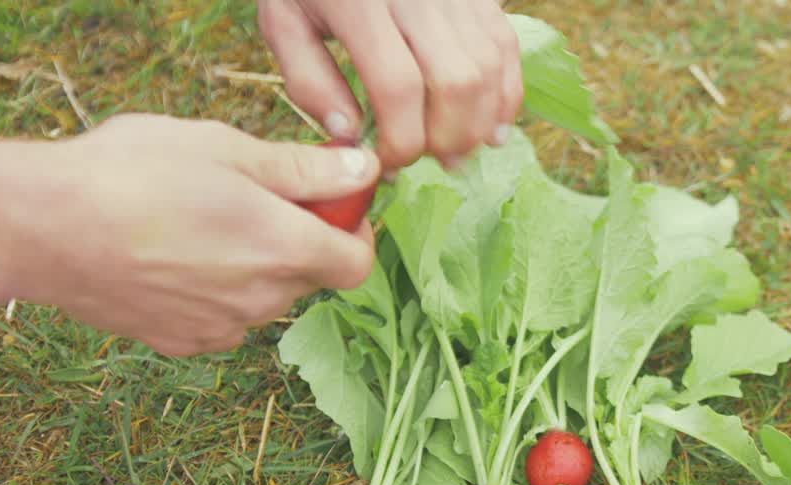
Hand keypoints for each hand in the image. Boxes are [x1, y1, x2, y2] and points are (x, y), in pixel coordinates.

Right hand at [10, 114, 379, 356]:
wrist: (41, 228)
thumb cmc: (130, 175)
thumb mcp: (227, 149)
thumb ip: (304, 171)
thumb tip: (364, 172)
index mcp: (284, 248)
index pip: (358, 263)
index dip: (353, 231)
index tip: (330, 204)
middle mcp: (262, 300)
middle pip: (310, 277)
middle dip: (298, 241)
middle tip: (249, 197)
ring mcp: (222, 328)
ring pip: (264, 298)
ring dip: (253, 266)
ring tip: (197, 222)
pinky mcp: (181, 343)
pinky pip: (222, 318)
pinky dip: (214, 292)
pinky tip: (171, 258)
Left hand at [257, 0, 522, 170]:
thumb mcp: (284, 22)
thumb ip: (309, 81)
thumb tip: (352, 136)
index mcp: (359, 3)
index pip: (397, 88)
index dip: (401, 141)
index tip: (389, 163)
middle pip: (454, 82)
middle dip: (447, 138)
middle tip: (429, 160)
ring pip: (486, 69)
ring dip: (479, 125)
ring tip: (458, 152)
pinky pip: (505, 48)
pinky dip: (506, 95)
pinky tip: (491, 127)